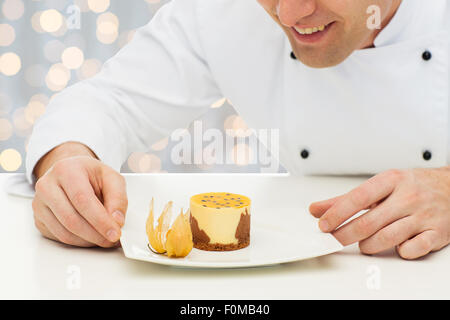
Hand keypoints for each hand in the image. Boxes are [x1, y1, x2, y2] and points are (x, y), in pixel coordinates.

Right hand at [33, 155, 127, 246]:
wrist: (71, 172)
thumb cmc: (90, 175)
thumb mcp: (111, 178)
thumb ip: (118, 198)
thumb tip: (117, 220)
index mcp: (66, 170)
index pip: (82, 200)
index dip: (100, 220)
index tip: (115, 232)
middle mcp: (47, 186)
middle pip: (71, 219)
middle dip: (96, 234)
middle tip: (112, 239)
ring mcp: (39, 204)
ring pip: (64, 233)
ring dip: (88, 241)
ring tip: (104, 238)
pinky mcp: (39, 219)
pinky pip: (59, 238)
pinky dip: (79, 242)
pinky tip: (91, 237)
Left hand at [309, 168, 449, 258]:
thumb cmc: (412, 186)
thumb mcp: (379, 186)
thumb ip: (346, 199)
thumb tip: (317, 209)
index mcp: (391, 180)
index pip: (357, 198)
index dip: (337, 213)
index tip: (324, 225)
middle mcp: (407, 197)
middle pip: (368, 222)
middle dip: (345, 235)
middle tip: (335, 240)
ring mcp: (423, 216)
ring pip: (386, 238)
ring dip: (368, 246)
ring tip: (363, 244)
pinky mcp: (436, 233)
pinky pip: (412, 249)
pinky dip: (399, 252)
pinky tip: (395, 247)